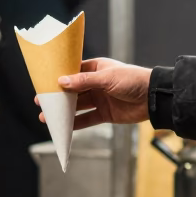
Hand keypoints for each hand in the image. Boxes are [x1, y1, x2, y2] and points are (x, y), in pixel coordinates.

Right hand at [37, 57, 152, 129]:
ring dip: (63, 112)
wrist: (154, 98)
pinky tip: (64, 127)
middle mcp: (96, 84)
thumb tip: (62, 81)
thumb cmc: (133, 80)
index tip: (44, 82)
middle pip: (73, 91)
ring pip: (78, 106)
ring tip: (47, 117)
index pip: (73, 72)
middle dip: (58, 97)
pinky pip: (87, 119)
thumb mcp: (107, 78)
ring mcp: (100, 99)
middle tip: (41, 101)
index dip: (59, 78)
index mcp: (96, 69)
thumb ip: (84, 81)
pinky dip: (76, 124)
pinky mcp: (105, 114)